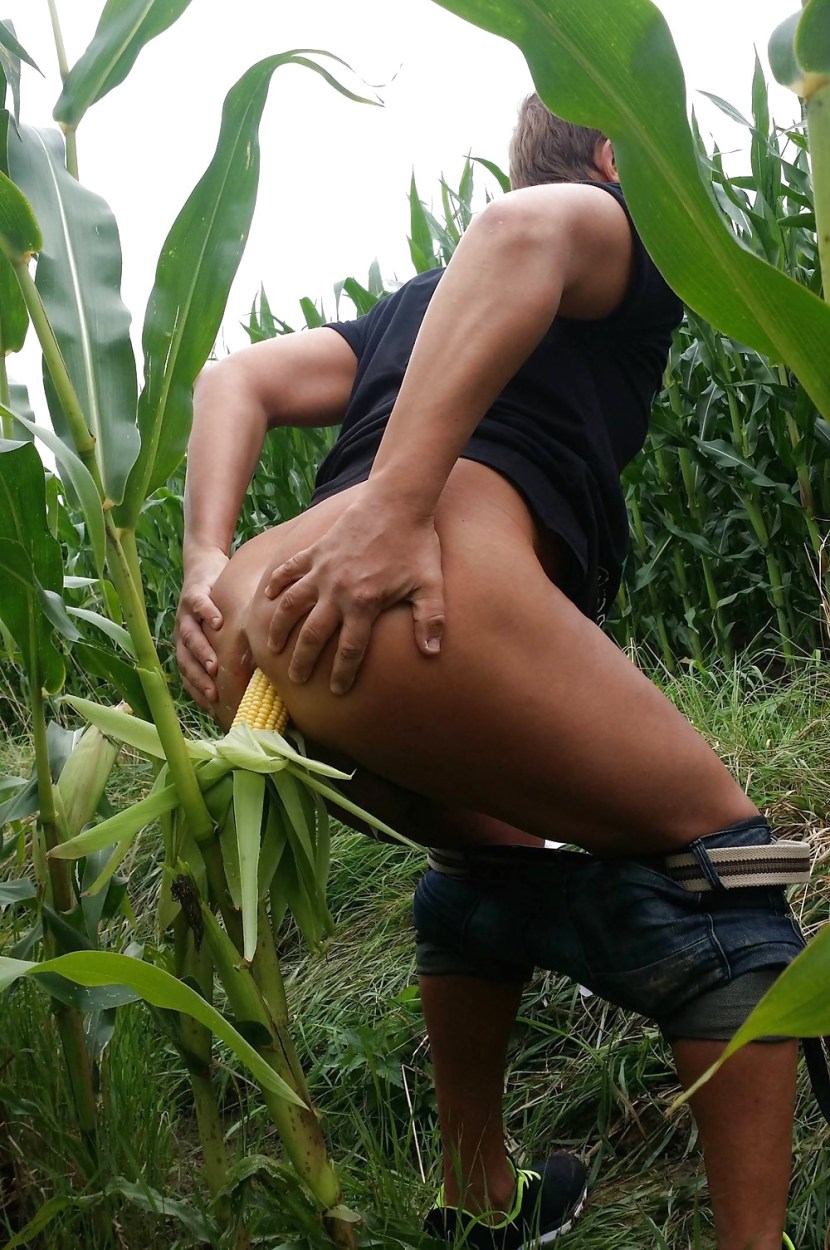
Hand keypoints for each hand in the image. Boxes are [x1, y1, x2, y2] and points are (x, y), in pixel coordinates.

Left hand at [175, 546, 228, 707]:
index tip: (213, 706)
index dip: (197, 690)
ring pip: (189, 636)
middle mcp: (183, 632)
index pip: (188, 674)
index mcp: (187, 646)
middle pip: (186, 660)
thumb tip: (255, 675)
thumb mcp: (222, 629)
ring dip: (201, 652)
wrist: (203, 564)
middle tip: (214, 694)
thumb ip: (230, 649)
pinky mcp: (193, 593)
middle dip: (199, 678)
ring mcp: (185, 613)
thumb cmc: (219, 603)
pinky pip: (199, 605)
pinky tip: (218, 622)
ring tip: (215, 665)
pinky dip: (207, 613)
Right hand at [265, 495, 444, 694]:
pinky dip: (276, 584)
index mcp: (364, 604)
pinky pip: (289, 570)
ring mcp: (322, 570)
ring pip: (291, 605)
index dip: (342, 674)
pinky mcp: (316, 550)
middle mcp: (337, 591)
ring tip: (271, 647)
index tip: (336, 692)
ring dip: (279, 629)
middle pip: (313, 635)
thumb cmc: (416, 544)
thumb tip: (432, 653)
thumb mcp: (430, 585)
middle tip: (295, 679)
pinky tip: (267, 598)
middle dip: (302, 661)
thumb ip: (430, 620)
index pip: (350, 650)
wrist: (397, 501)